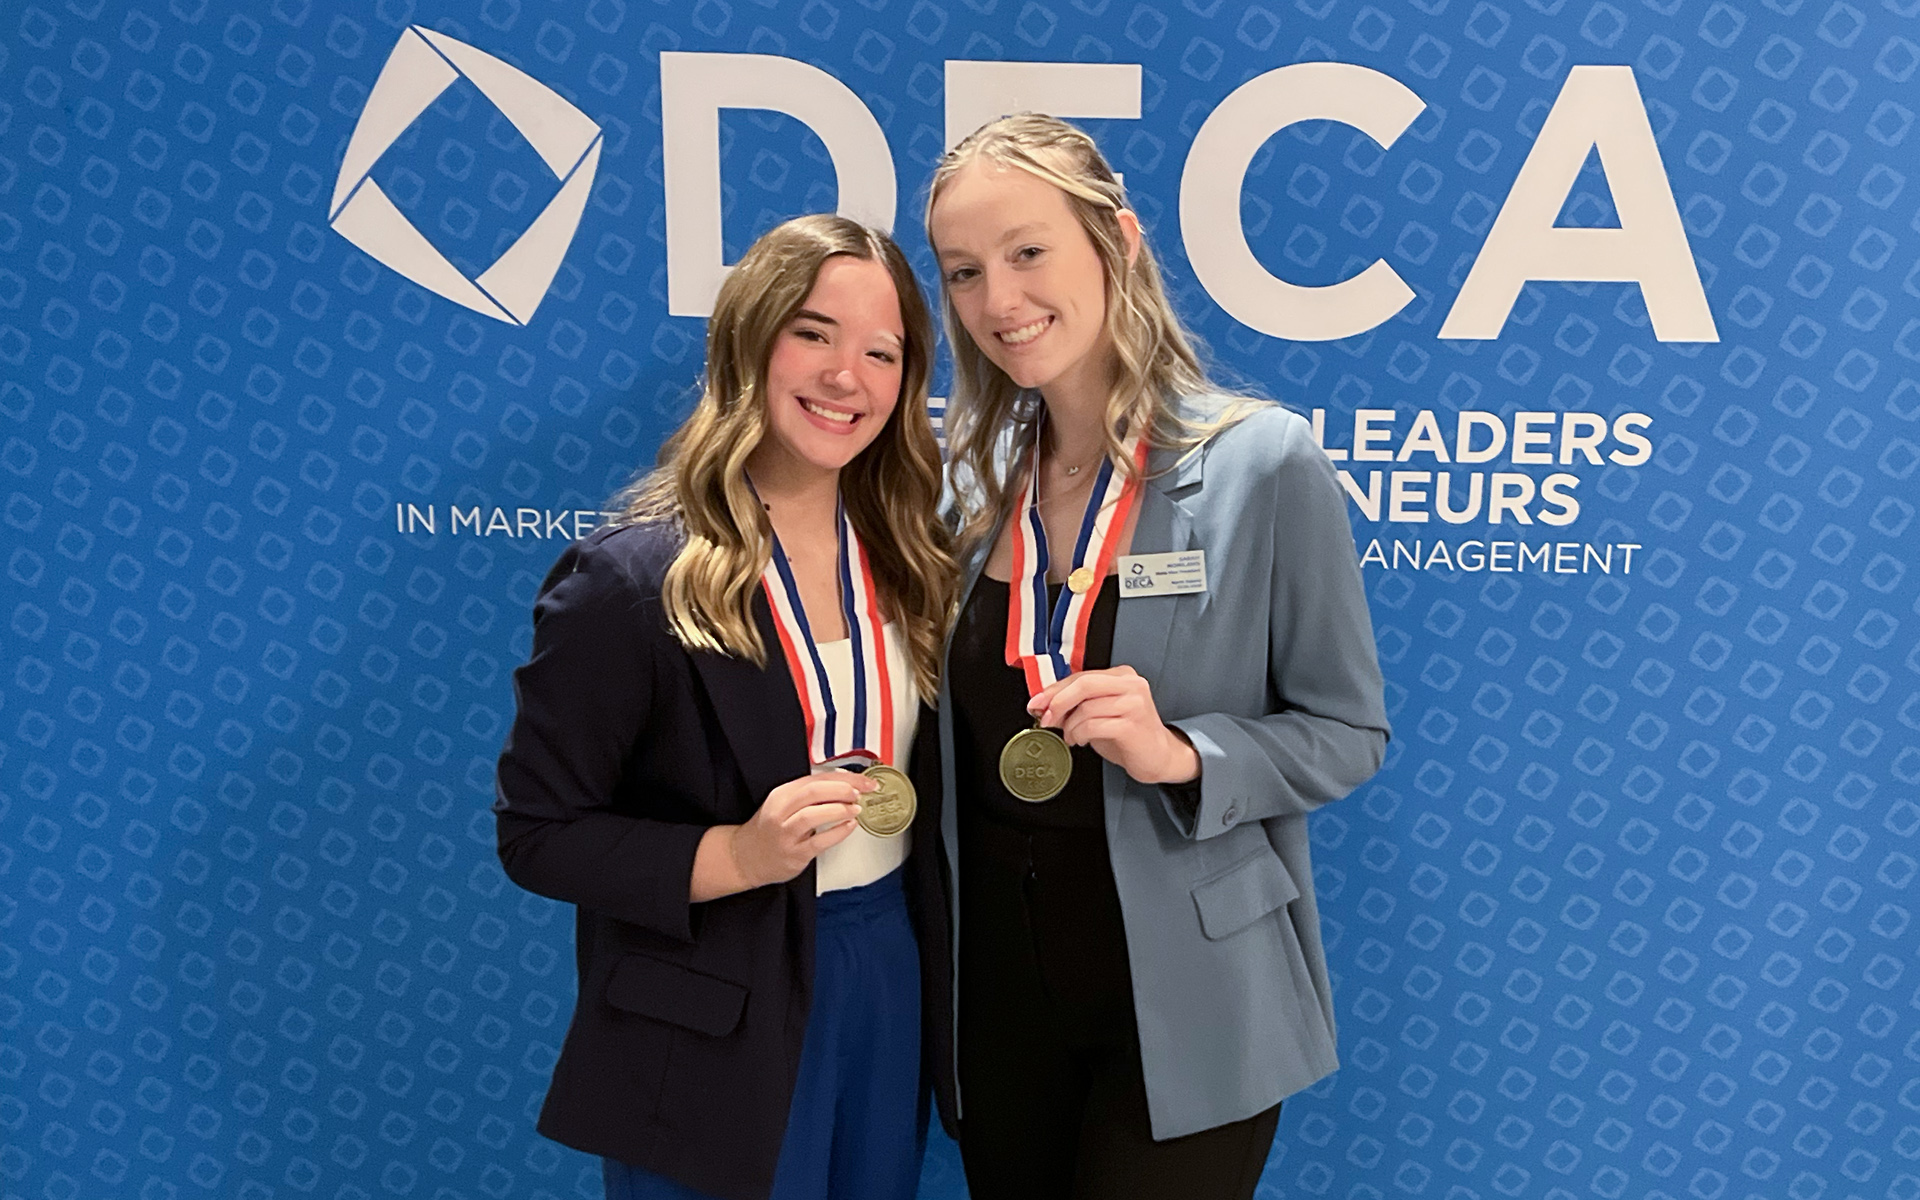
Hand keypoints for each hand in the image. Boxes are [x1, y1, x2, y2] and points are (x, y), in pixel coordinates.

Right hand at [724, 770, 873, 889]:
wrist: (747, 857)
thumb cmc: (770, 829)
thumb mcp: (784, 804)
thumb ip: (811, 795)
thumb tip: (847, 786)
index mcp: (782, 794)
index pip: (816, 778)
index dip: (844, 777)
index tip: (863, 780)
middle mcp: (781, 811)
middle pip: (814, 792)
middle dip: (843, 788)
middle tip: (861, 792)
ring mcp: (786, 833)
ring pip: (813, 814)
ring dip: (839, 809)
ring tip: (855, 809)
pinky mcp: (793, 854)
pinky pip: (818, 842)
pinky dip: (838, 832)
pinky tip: (849, 827)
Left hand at [1027, 666, 1199, 785]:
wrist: (1160, 756)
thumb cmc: (1129, 735)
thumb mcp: (1099, 713)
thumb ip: (1076, 705)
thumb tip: (1043, 706)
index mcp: (1122, 675)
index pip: (1081, 676)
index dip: (1054, 690)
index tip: (1036, 703)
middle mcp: (1131, 685)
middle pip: (1083, 684)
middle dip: (1057, 702)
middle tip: (1045, 719)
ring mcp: (1134, 704)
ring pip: (1086, 708)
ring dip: (1070, 726)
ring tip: (1071, 737)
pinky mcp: (1132, 725)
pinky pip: (1094, 726)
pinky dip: (1080, 734)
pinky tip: (1081, 740)